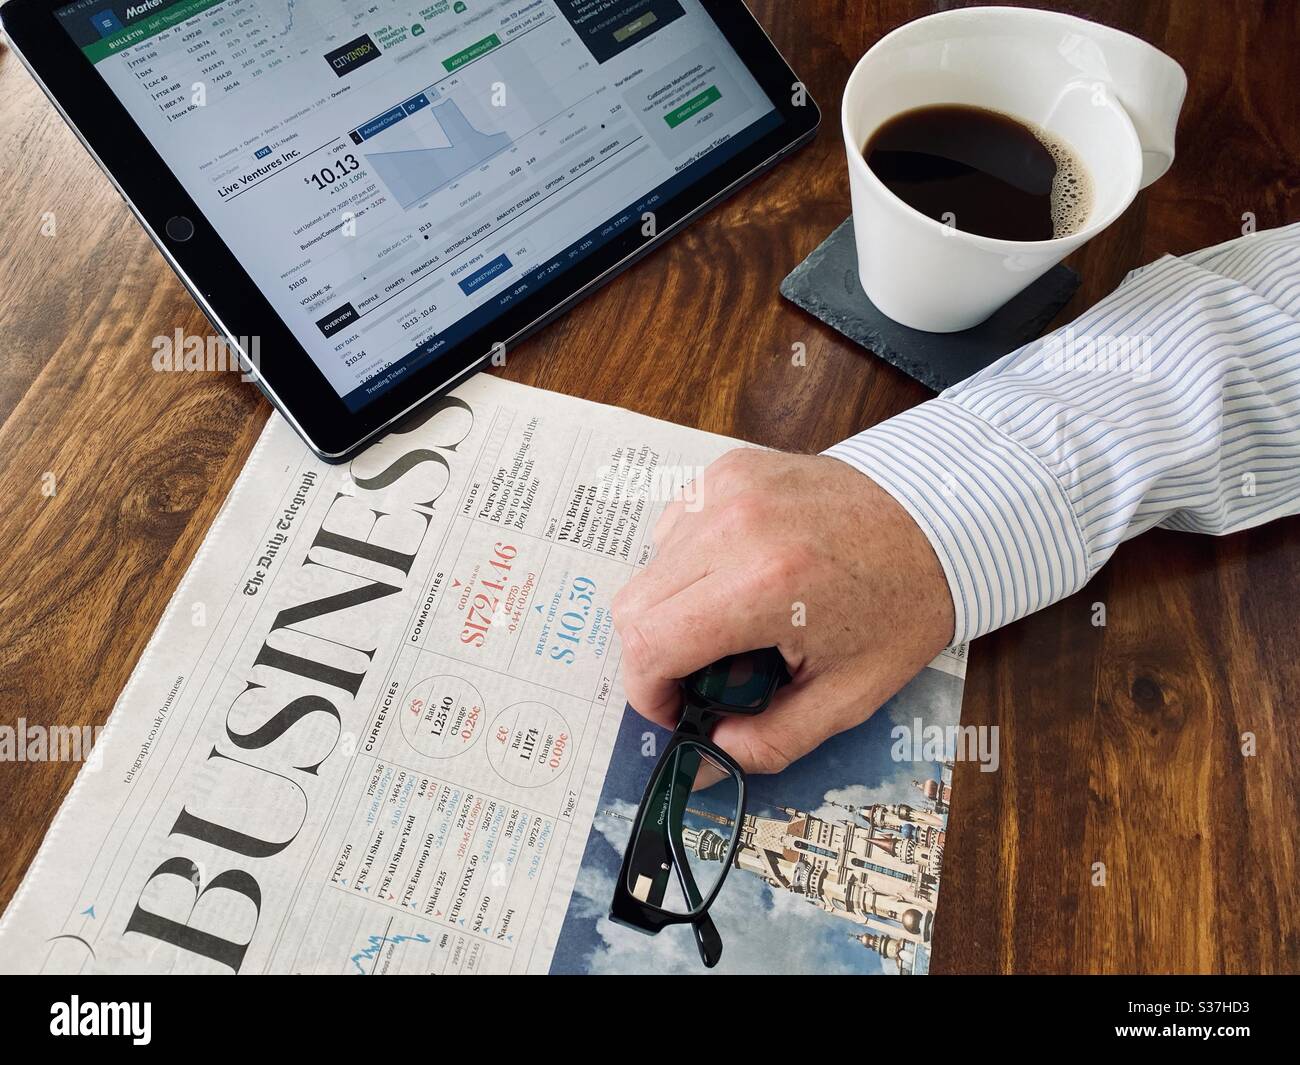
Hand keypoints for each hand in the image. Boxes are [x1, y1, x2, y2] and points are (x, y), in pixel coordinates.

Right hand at [612, 448, 954, 773]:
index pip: (647, 644)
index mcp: (763, 585)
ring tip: (733, 619)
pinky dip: (691, 561)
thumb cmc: (901, 606)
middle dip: (654, 656)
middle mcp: (734, 526)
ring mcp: (727, 487)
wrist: (942, 521)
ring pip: (648, 565)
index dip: (648, 693)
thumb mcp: (848, 696)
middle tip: (703, 675)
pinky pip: (675, 526)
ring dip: (673, 606)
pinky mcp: (729, 467)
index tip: (677, 710)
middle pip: (632, 606)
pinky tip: (740, 572)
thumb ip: (768, 741)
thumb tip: (705, 760)